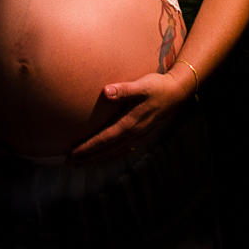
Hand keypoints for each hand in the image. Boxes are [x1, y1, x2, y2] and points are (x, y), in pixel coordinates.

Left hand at [68, 71, 191, 165]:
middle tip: (70, 162)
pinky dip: (112, 156)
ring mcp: (139, 136)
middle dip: (88, 157)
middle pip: (106, 150)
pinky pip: (124, 151)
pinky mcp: (143, 135)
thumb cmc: (158, 86)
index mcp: (130, 123)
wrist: (178, 92)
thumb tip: (106, 91)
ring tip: (83, 163)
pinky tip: (107, 157)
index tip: (72, 154)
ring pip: (114, 153)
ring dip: (98, 159)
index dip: (87, 148)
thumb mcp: (141, 85)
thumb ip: (123, 90)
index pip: (104, 139)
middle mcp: (133, 133)